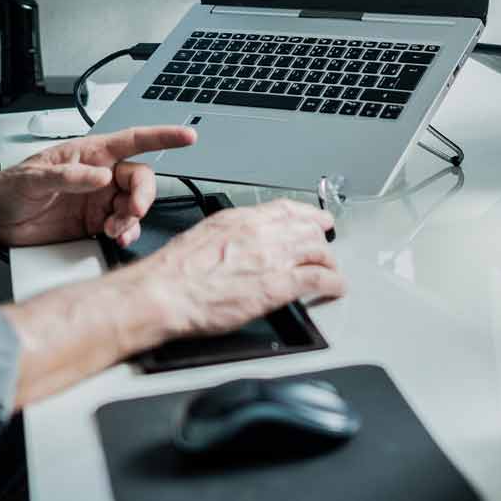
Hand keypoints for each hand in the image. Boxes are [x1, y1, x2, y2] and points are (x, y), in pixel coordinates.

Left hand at [0, 125, 194, 249]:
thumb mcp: (34, 178)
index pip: (132, 140)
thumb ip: (69, 177)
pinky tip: (116, 238)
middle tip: (132, 211)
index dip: (162, 137)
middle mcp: (99, 175)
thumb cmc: (8, 189)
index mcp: (89, 154)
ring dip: (132, 219)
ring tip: (115, 230)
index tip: (186, 137)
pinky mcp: (93, 223)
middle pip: (139, 179)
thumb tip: (100, 176)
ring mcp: (98, 200)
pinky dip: (125, 233)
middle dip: (142, 196)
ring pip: (133, 205)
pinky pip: (122, 226)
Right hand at [142, 198, 344, 336]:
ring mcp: (273, 257)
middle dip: (321, 239)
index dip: (307, 215)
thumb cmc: (174, 272)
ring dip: (329, 261)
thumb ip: (231, 235)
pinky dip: (333, 282)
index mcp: (242, 219)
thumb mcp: (204, 236)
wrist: (164, 292)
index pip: (286, 209)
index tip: (315, 219)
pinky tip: (336, 287)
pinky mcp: (279, 284)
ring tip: (331, 270)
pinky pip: (319, 278)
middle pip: (307, 228)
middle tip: (327, 247)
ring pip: (319, 250)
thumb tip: (241, 241)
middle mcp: (262, 233)